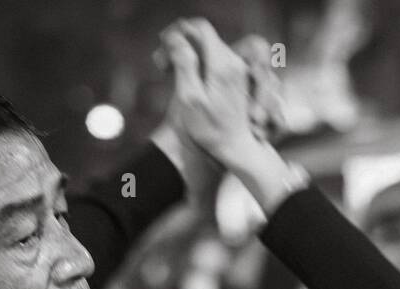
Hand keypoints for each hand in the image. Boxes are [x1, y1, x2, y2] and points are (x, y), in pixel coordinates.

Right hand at [157, 19, 269, 164]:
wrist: (235, 148)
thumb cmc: (210, 130)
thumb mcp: (190, 98)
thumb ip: (184, 64)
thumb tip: (176, 38)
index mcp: (222, 65)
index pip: (200, 29)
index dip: (179, 33)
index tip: (165, 51)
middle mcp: (234, 62)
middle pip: (203, 37)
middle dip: (181, 46)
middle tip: (161, 66)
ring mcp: (237, 69)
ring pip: (207, 47)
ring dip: (187, 56)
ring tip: (168, 75)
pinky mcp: (236, 77)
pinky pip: (214, 59)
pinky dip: (198, 64)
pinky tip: (186, 81)